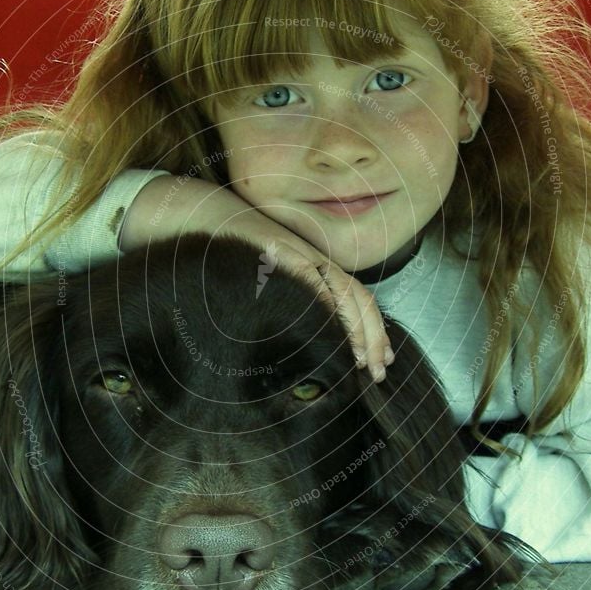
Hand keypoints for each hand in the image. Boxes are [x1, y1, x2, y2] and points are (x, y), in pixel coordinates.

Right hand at [121, 176, 393, 381]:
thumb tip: (307, 342)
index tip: (381, 361)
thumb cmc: (237, 255)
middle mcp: (317, 261)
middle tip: (377, 372)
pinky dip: (324, 305)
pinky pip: (309, 281)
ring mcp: (300, 255)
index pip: (358, 299)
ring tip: (359, 361)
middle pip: (359, 298)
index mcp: (319, 268)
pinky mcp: (281, 252)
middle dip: (372, 338)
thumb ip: (293, 301)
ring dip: (355, 329)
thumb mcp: (273, 280)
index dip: (373, 331)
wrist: (209, 217)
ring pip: (343, 292)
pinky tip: (330, 330)